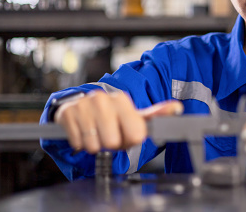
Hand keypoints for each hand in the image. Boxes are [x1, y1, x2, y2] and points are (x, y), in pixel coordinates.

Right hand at [55, 90, 183, 153]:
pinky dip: (79, 143)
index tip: (125, 133)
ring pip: (94, 145)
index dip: (129, 140)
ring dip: (94, 145)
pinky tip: (82, 132)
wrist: (78, 105)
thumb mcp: (133, 115)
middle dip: (111, 144)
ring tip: (95, 134)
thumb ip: (156, 113)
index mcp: (121, 99)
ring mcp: (83, 105)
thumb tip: (177, 108)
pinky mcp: (67, 113)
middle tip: (108, 135)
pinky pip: (77, 143)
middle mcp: (102, 99)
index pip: (136, 135)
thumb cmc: (109, 115)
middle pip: (113, 142)